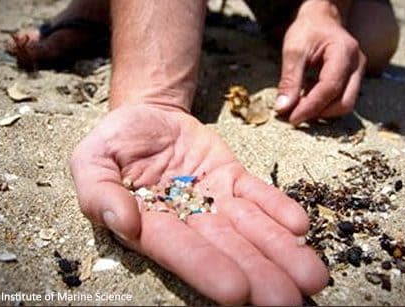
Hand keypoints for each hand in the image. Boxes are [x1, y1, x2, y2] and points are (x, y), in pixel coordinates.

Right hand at [70, 104, 328, 304]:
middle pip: (226, 250)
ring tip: (311, 276)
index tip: (236, 292)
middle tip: (289, 302)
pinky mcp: (233, 178)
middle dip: (258, 275)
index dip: (206, 269)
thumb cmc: (115, 141)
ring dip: (280, 252)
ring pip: (251, 229)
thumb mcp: (92, 159)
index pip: (179, 250)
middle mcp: (188, 219)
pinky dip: (278, 209)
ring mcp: (214, 199)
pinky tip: (300, 226)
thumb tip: (123, 222)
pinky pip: (259, 195)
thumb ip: (99, 192)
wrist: (148, 115)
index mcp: (149, 223)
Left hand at [275, 0, 366, 124]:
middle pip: (344, 102)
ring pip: (345, 104)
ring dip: (322, 110)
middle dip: (319, 112)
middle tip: (293, 114)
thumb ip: (289, 80)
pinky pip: (342, 99)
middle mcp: (357, 64)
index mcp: (344, 52)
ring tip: (299, 104)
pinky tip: (307, 97)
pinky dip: (324, 104)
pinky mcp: (353, 80)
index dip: (311, 107)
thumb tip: (283, 109)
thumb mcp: (293, 50)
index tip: (292, 118)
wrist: (322, 18)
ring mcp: (358, 73)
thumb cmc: (307, 30)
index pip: (330, 88)